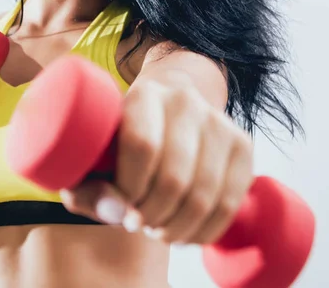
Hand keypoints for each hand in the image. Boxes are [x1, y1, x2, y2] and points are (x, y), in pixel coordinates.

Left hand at [59, 73, 253, 244]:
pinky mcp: (241, 143)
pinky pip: (230, 201)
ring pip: (204, 194)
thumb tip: (119, 214)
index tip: (122, 209)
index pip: (142, 146)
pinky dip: (206, 230)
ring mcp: (218, 121)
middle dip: (153, 216)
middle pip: (174, 177)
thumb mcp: (91, 154)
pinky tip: (186, 233)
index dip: (131, 189)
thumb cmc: (121, 136)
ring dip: (178, 228)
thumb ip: (87, 188)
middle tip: (140, 224)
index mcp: (143, 94)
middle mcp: (184, 100)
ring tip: (159, 231)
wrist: (169, 103)